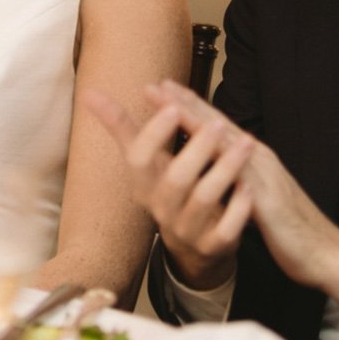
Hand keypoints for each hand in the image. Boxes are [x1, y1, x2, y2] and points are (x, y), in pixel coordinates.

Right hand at [84, 85, 253, 289]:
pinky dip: (239, 208)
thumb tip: (89, 93)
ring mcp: (187, 229)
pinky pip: (225, 230)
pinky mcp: (212, 245)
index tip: (172, 107)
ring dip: (226, 170)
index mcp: (143, 184)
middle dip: (198, 149)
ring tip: (246, 143)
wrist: (191, 243)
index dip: (154, 134)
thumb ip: (121, 127)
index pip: (139, 159)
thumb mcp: (144, 161)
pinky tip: (250, 186)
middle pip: (175, 179)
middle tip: (218, 123)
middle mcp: (161, 208)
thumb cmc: (166, 187)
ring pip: (204, 200)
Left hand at [142, 81, 338, 309]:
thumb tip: (215, 171)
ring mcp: (264, 175)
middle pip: (217, 125)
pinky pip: (242, 175)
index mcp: (251, 159)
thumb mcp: (255, 197)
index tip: (160, 91)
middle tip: (157, 84)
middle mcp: (257, 159)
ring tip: (172, 104)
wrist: (323, 252)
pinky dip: (223, 157)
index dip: (188, 108)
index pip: (215, 127)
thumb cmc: (288, 226)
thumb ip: (236, 179)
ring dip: (198, 121)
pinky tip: (203, 146)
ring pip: (226, 141)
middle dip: (186, 104)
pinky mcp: (268, 198)